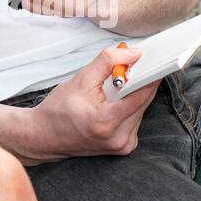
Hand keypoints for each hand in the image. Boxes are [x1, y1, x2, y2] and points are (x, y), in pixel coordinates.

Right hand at [15, 44, 158, 162]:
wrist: (45, 136)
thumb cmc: (58, 109)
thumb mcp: (81, 78)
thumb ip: (108, 62)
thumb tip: (133, 53)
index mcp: (106, 122)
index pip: (140, 95)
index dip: (149, 75)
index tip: (155, 60)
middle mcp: (119, 138)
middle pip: (144, 102)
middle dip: (140, 81)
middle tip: (133, 65)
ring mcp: (123, 145)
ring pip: (142, 110)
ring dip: (135, 94)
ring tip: (117, 85)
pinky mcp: (125, 147)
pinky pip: (136, 119)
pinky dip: (130, 107)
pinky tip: (116, 101)